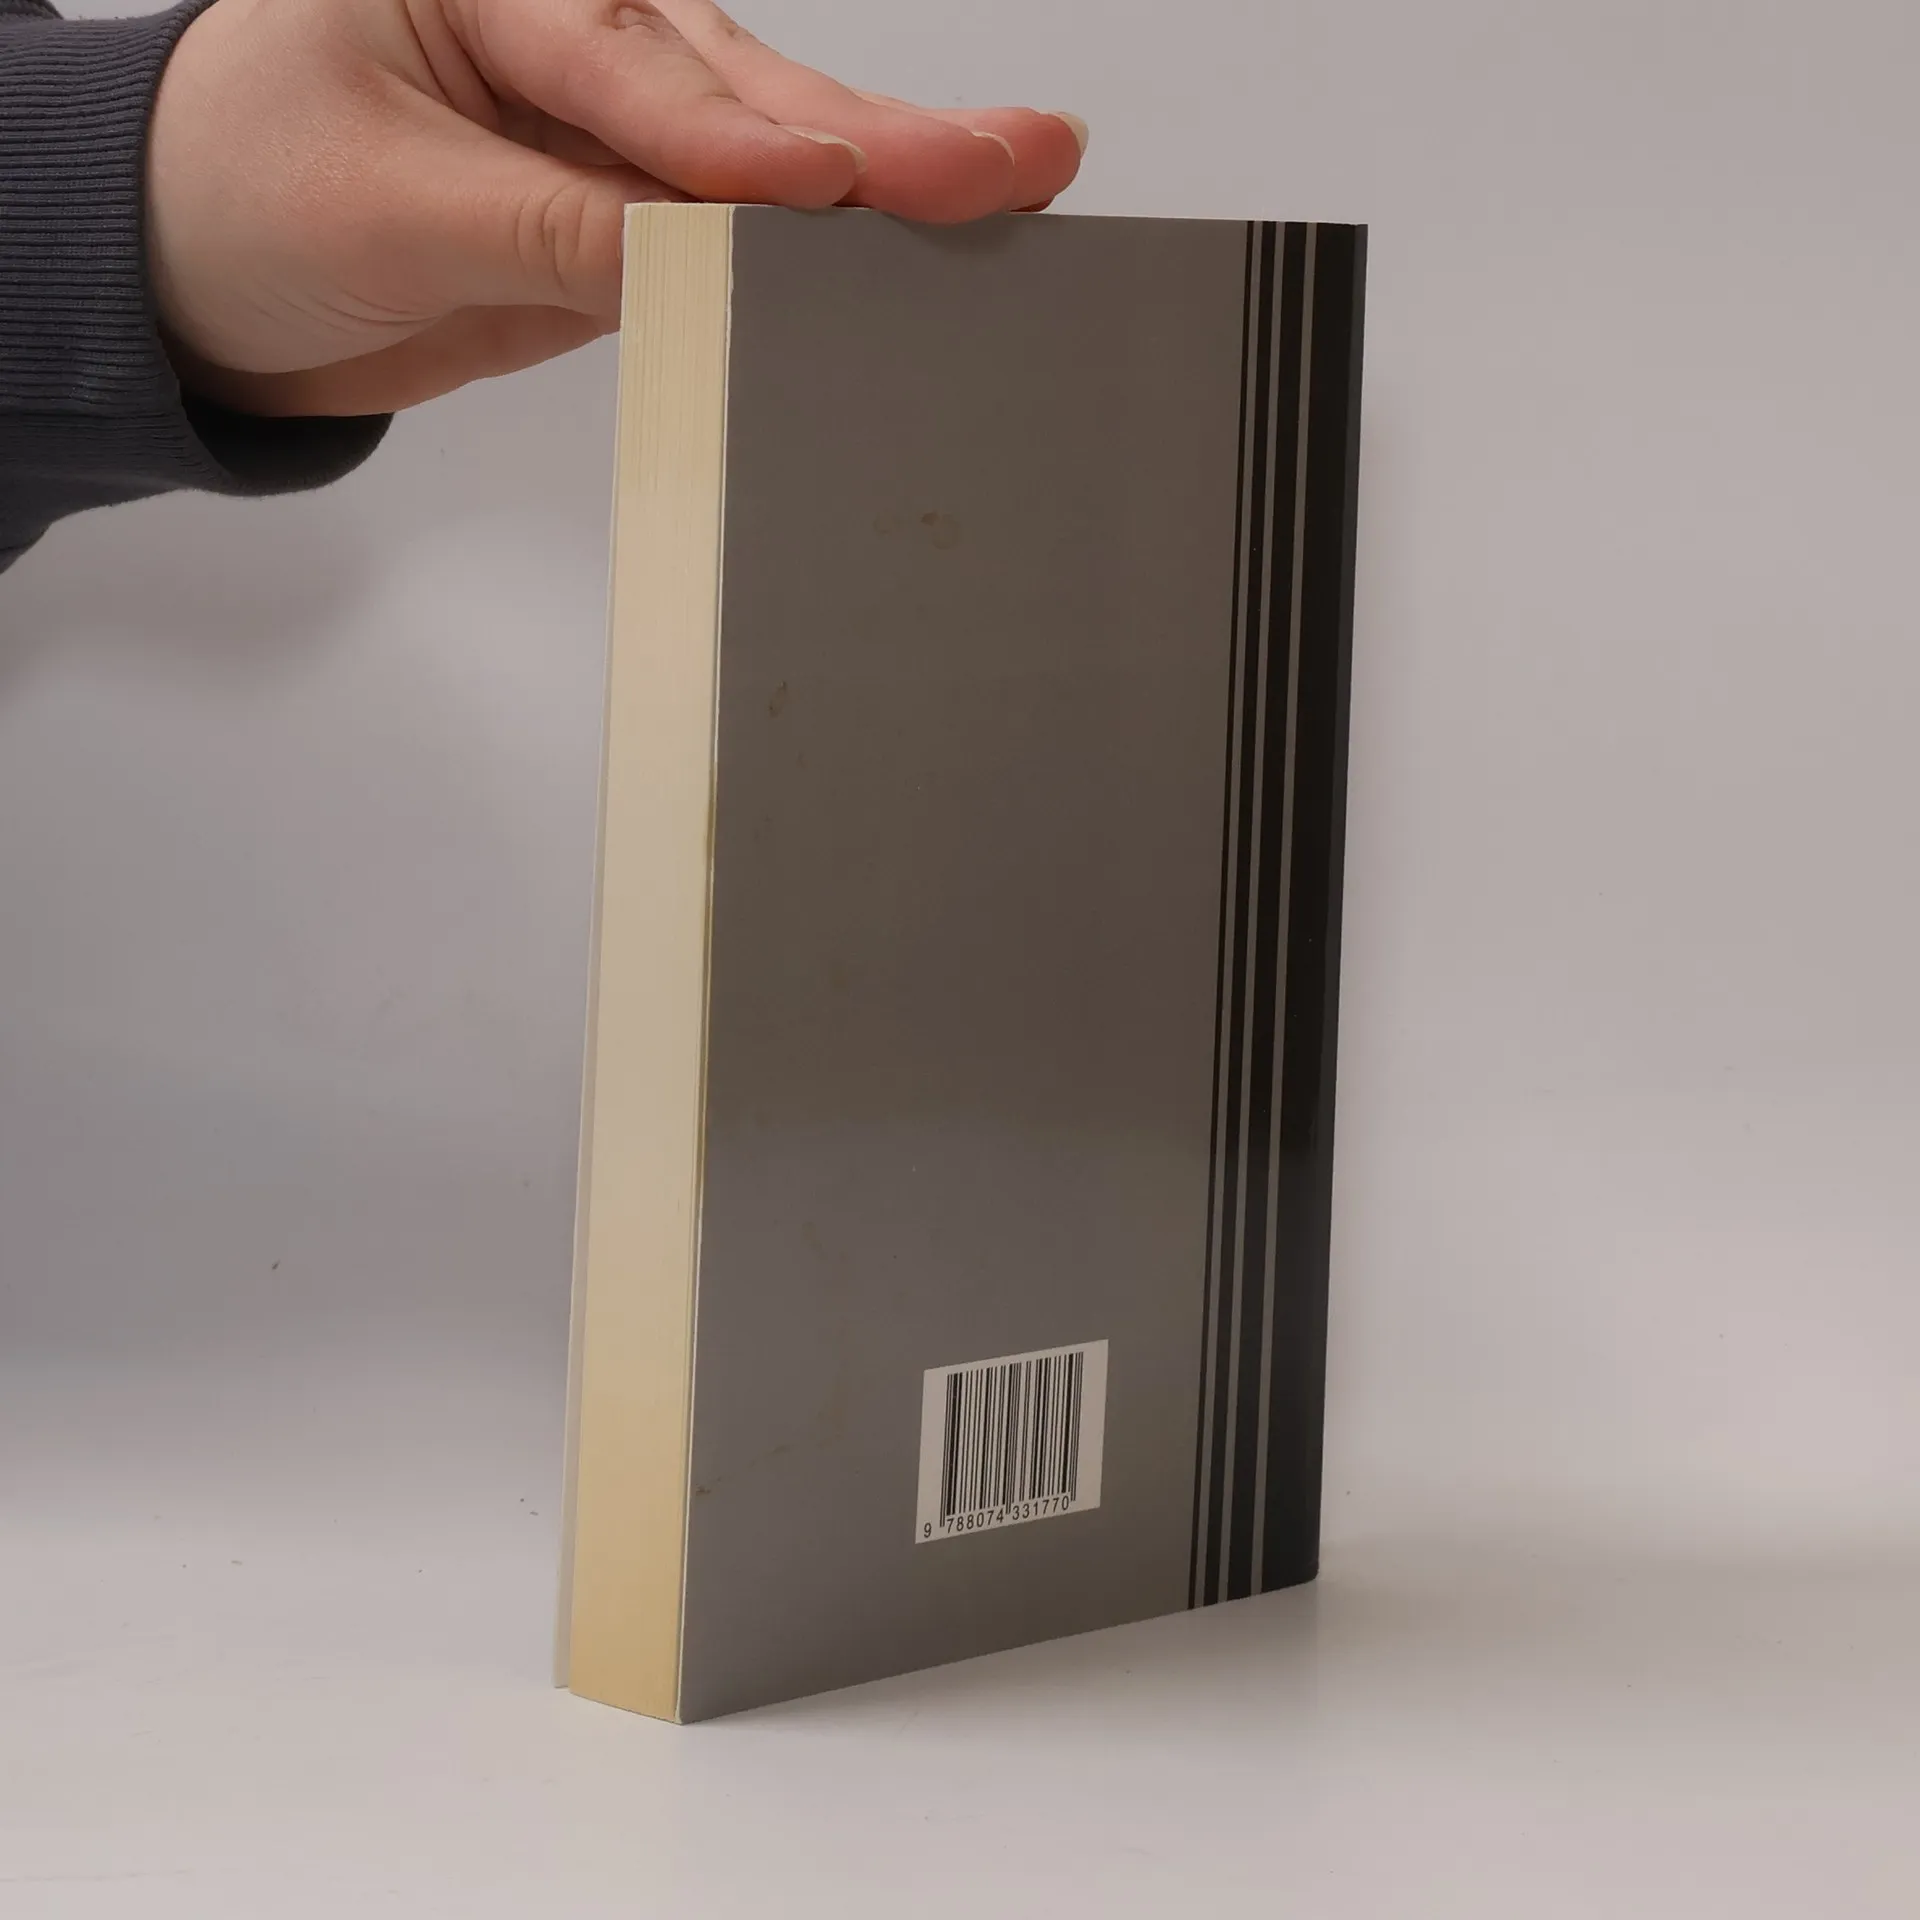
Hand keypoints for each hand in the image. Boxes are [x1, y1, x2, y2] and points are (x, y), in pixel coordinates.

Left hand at [147, 0, 1087, 416]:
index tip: (835, 197)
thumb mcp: (385, 209)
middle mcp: (562, 34)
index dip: (735, 145)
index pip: (630, 68)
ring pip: (761, 159)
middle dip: (875, 137)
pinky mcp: (617, 215)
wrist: (195, 290)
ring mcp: (601, 128)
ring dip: (882, 185)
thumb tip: (706, 265)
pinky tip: (912, 243)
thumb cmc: (234, 198)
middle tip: (1012, 158)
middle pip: (738, 93)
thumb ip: (555, 234)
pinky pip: (732, 239)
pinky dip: (820, 258)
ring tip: (1009, 178)